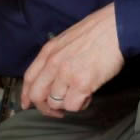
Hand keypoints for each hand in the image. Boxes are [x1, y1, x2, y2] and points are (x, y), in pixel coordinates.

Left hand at [21, 2, 123, 117]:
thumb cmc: (93, 34)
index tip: (26, 104)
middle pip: (37, 95)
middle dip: (44, 107)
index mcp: (47, 53)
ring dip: (65, 105)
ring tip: (77, 96)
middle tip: (55, 111)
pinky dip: (79, 105)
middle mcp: (52, 64)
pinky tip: (87, 96)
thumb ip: (54, 58)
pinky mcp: (82, 84)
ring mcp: (66, 74)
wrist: (114, 28)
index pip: (28, 78)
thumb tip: (51, 79)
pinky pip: (72, 105)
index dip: (25, 95)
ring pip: (54, 103)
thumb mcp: (63, 41)